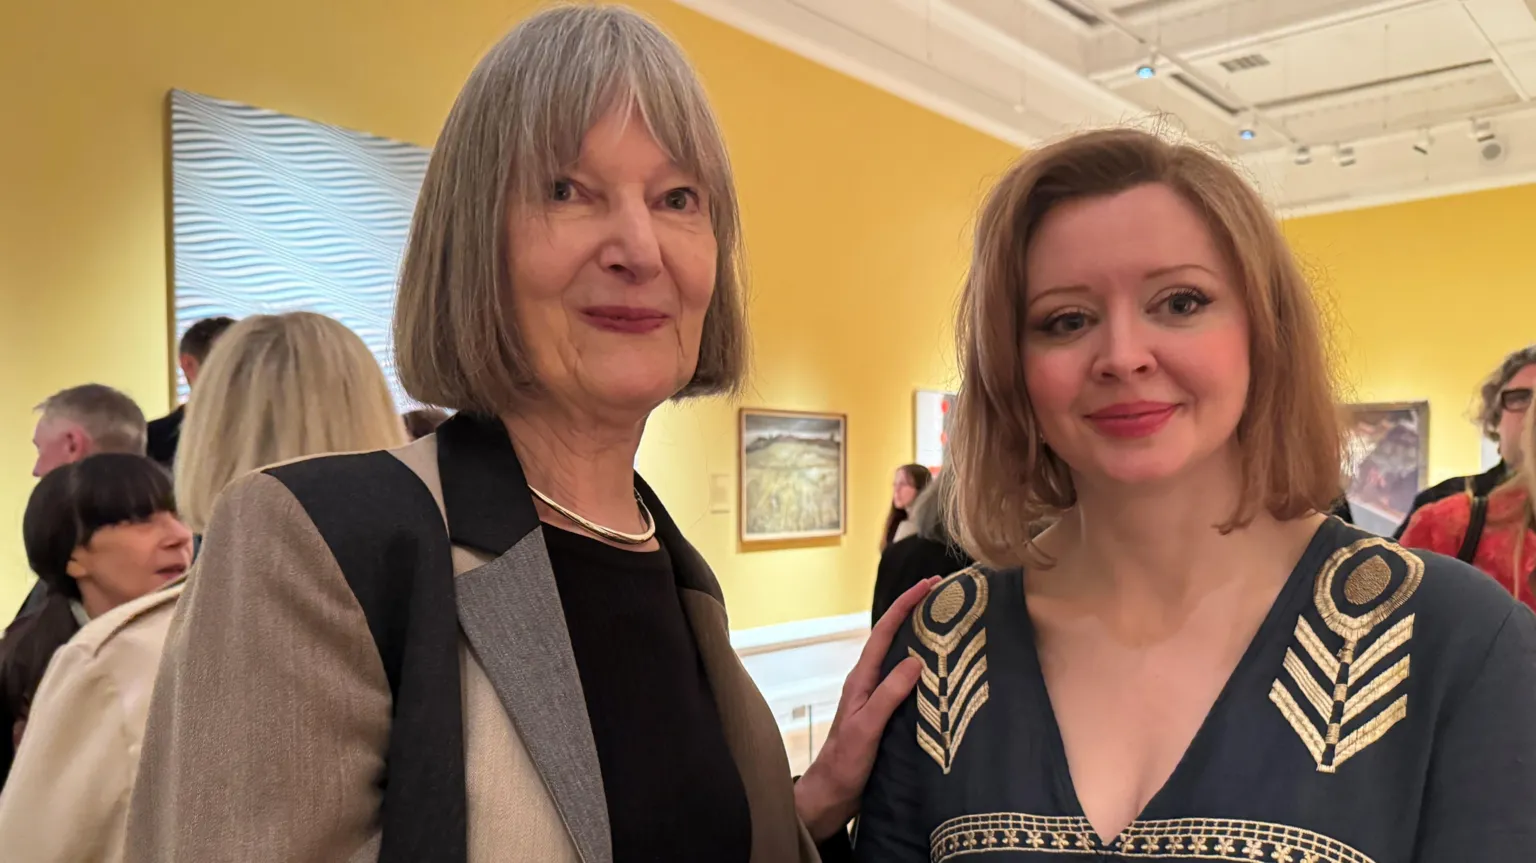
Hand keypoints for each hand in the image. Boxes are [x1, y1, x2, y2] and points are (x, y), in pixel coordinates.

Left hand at [794, 576, 940, 840]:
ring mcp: (878, 698)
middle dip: (917, 613)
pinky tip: (945, 672)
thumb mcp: (866, 726)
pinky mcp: (888, 715)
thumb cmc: (845, 761)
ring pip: (903, 659)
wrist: (834, 794)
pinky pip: (909, 684)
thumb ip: (888, 695)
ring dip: (923, 639)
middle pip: (894, 639)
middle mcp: (870, 683)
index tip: (928, 584)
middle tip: (945, 596)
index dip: (905, 605)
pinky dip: (927, 670)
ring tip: (950, 624)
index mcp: (861, 679)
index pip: (884, 632)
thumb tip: (915, 660)